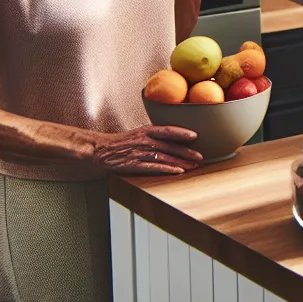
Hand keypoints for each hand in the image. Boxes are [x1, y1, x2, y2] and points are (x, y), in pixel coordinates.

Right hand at [90, 125, 204, 175]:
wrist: (101, 150)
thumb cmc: (122, 143)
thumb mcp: (139, 134)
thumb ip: (155, 135)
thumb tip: (174, 138)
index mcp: (146, 131)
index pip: (167, 130)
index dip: (182, 133)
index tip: (195, 136)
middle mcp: (145, 140)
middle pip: (170, 146)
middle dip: (187, 152)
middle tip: (201, 156)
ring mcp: (140, 153)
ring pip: (165, 157)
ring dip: (181, 162)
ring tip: (194, 166)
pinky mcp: (135, 164)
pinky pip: (154, 166)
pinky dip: (167, 169)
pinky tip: (178, 171)